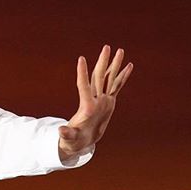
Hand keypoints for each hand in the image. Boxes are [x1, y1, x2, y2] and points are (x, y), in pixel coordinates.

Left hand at [58, 44, 133, 160]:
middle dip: (103, 62)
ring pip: (109, 79)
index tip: (81, 59)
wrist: (80, 142)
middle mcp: (95, 100)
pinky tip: (129, 66)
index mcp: (87, 107)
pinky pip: (117, 87)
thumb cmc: (72, 141)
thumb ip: (66, 134)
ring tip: (120, 50)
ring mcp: (102, 100)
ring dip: (114, 65)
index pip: (83, 86)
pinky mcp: (109, 103)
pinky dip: (123, 77)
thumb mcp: (69, 138)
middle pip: (99, 78)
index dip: (82, 73)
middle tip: (107, 47)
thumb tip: (60, 131)